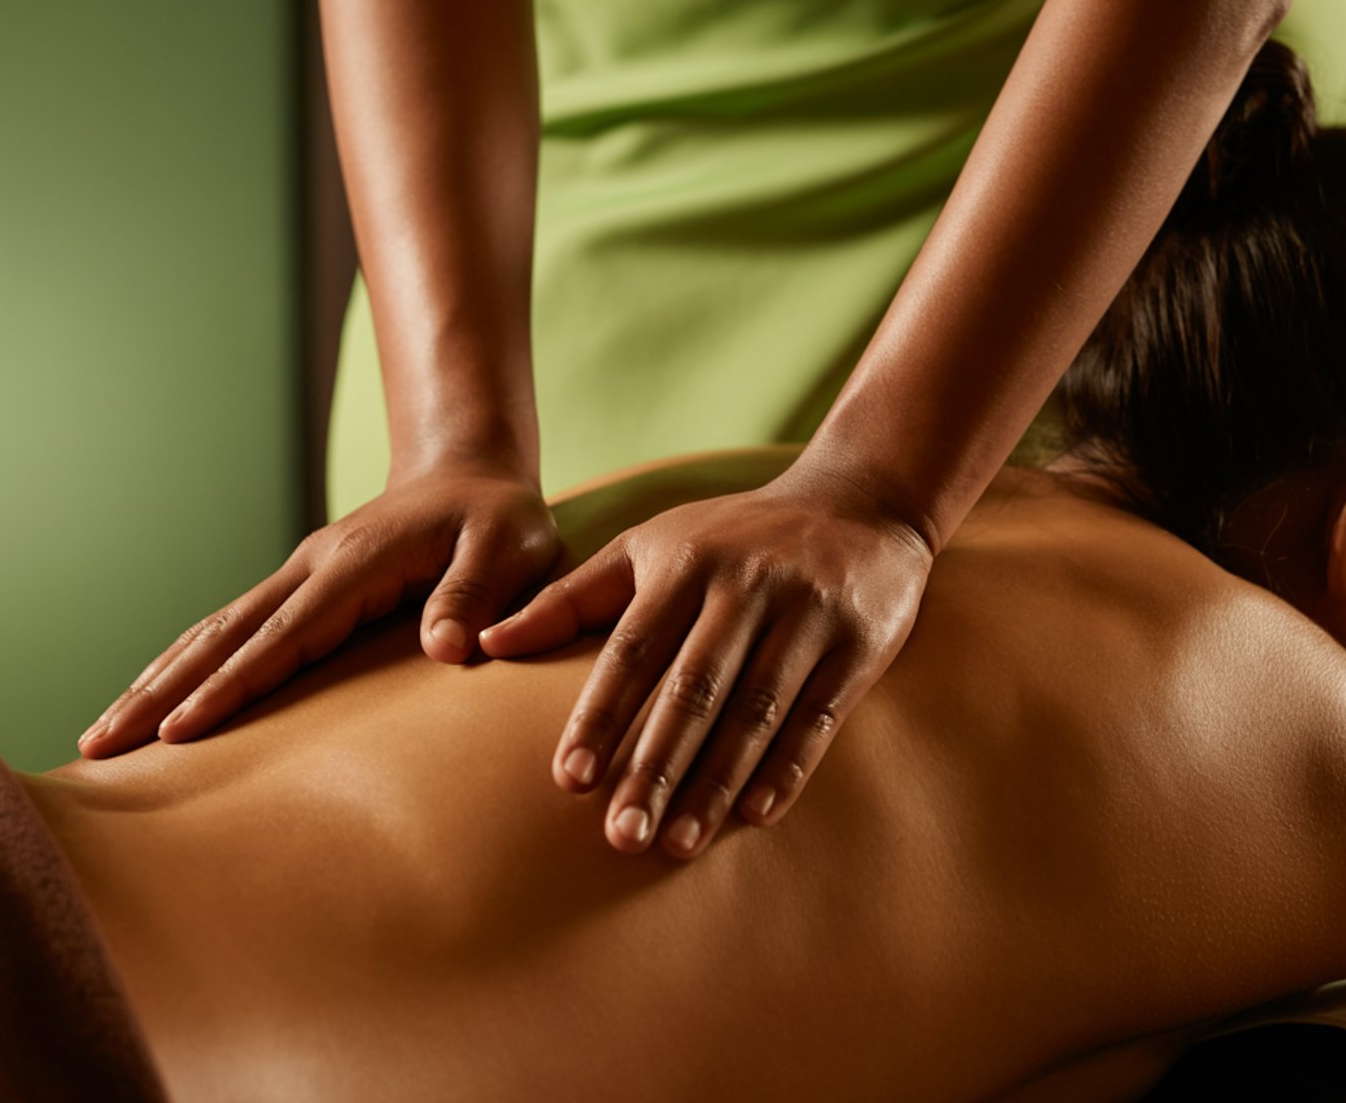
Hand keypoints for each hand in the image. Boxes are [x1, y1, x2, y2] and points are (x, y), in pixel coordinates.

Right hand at [80, 462, 557, 756]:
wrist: (471, 472)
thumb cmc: (498, 517)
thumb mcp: (509, 546)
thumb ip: (478, 593)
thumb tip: (445, 650)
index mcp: (356, 564)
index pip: (285, 635)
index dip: (233, 685)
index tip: (181, 732)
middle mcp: (312, 568)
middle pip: (222, 636)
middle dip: (161, 693)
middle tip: (99, 747)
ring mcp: (299, 576)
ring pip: (213, 633)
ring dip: (155, 683)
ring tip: (100, 738)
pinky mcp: (300, 589)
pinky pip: (231, 632)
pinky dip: (185, 667)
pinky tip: (154, 702)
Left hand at [480, 462, 935, 859]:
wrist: (860, 503)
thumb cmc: (734, 537)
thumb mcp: (651, 547)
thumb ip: (571, 598)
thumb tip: (484, 643)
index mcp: (686, 564)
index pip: (634, 650)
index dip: (601, 716)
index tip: (569, 780)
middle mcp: (746, 587)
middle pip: (694, 690)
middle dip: (654, 767)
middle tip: (620, 837)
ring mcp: (806, 615)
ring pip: (755, 711)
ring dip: (715, 782)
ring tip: (677, 843)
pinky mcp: (859, 643)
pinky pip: (819, 716)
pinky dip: (787, 767)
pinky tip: (756, 814)